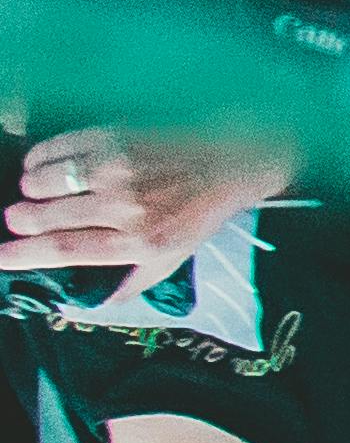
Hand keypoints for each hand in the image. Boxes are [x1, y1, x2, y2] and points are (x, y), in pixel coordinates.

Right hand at [0, 126, 294, 292]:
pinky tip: (44, 165)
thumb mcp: (175, 256)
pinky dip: (40, 158)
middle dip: (22, 220)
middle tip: (21, 219)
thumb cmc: (200, 211)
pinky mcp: (114, 138)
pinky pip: (55, 148)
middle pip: (43, 216)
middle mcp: (124, 207)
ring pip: (42, 181)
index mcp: (137, 241)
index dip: (22, 255)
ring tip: (39, 191)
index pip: (64, 252)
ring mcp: (117, 170)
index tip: (0, 256)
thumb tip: (96, 304)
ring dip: (31, 189)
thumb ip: (135, 281)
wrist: (233, 160)